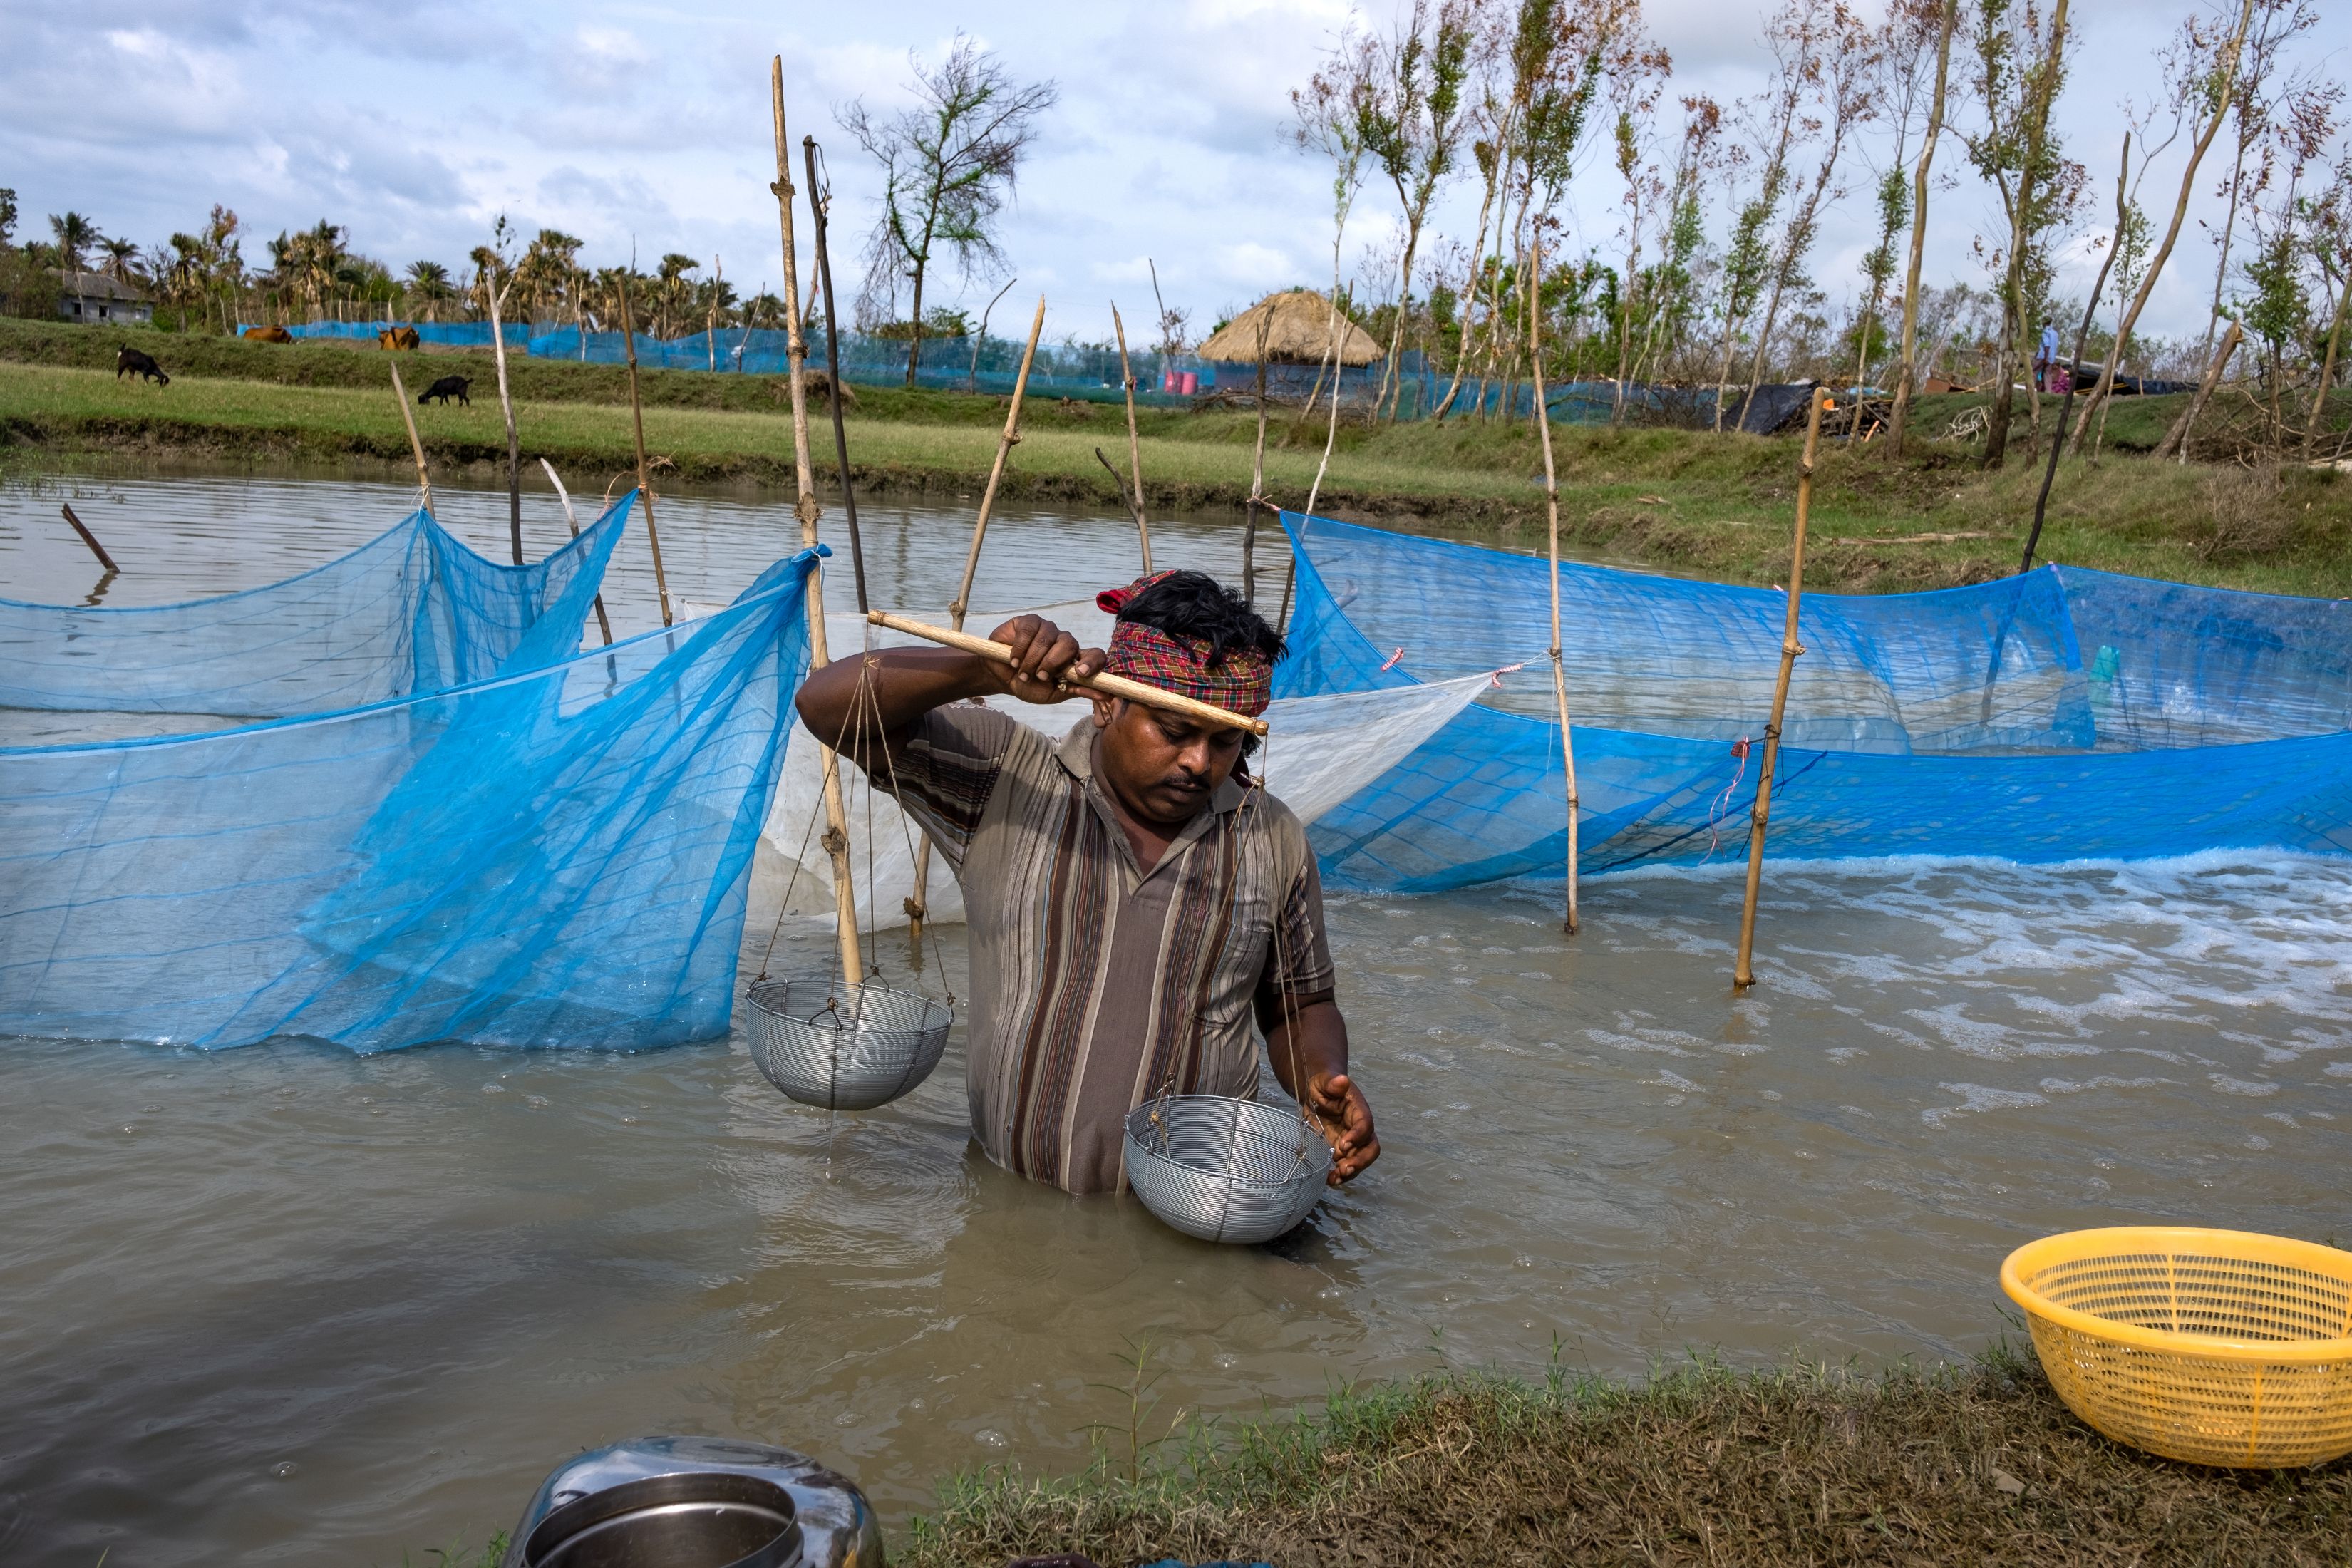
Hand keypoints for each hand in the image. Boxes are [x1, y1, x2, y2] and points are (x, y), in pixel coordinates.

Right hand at [987, 614, 1104, 704]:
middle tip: (1038, 676)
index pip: (1095, 655)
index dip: (1092, 662)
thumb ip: (1077, 690)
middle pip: (1069, 644)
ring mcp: (1046, 629)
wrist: (1002, 678)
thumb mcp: (1053, 693)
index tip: (1081, 673)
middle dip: (1052, 663)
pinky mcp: (1028, 622)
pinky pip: (1029, 630)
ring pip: (1047, 639)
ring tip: (1021, 672)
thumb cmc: (1029, 685)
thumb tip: (1104, 696)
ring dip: (1031, 660)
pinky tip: (1013, 659)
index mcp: (1074, 659)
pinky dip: (1020, 648)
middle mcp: (1063, 641)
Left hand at [1305, 1070, 1378, 1184]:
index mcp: (1358, 1109)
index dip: (1358, 1136)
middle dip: (1360, 1160)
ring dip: (1350, 1172)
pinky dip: (1340, 1175)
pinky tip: (1329, 1180)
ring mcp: (1352, 1141)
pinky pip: (1346, 1165)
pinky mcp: (1341, 1151)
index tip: (1343, 1144)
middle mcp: (1359, 1128)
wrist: (1316, 1094)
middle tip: (1344, 1168)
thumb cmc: (1323, 1085)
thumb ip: (1332, 1082)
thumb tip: (1342, 1080)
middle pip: (1370, 1147)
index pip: (1365, 1124)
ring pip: (1360, 1160)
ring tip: (1335, 1179)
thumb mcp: (1323, 1081)